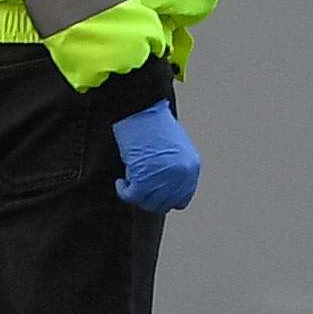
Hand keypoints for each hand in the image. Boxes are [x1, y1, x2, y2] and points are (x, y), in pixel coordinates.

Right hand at [110, 97, 201, 213]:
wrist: (142, 109)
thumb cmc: (155, 123)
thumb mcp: (175, 148)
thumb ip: (174, 169)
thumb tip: (163, 188)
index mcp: (192, 168)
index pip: (181, 199)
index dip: (165, 198)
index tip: (152, 193)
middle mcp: (181, 176)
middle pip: (163, 204)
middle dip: (148, 197)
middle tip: (137, 187)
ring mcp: (164, 179)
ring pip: (147, 203)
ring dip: (136, 194)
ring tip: (129, 180)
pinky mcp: (144, 177)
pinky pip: (131, 196)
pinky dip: (124, 191)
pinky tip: (121, 182)